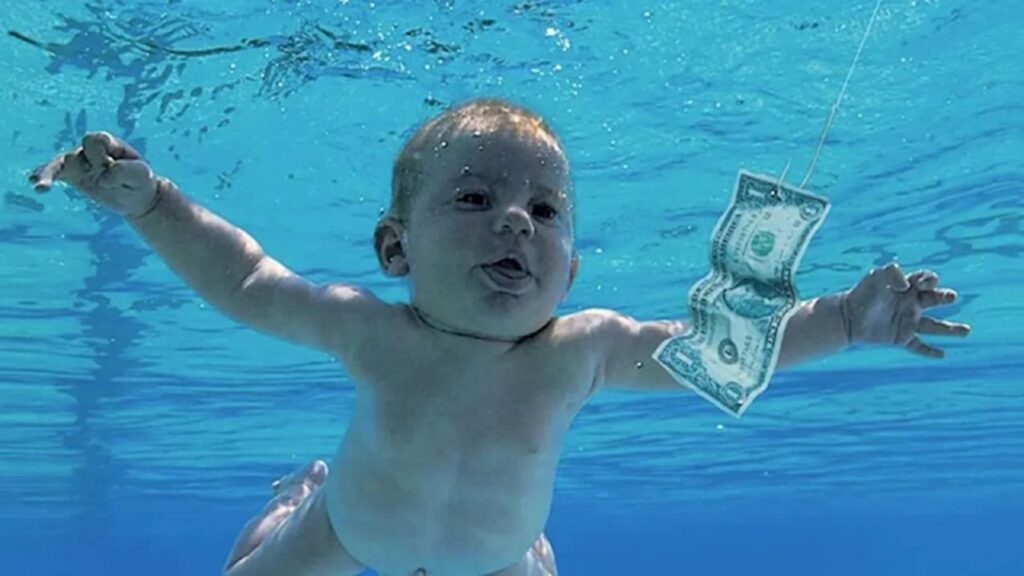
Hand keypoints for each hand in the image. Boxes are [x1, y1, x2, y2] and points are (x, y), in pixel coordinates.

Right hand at [29, 132, 160, 218]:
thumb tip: (101, 176)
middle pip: (80, 152)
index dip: (100, 154)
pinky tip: (36, 185)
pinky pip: (54, 174)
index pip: (96, 140)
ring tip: (41, 185)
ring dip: (51, 173)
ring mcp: (79, 163)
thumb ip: (124, 171)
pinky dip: (44, 178)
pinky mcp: (72, 177)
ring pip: (60, 163)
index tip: (111, 167)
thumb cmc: (140, 182)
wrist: (136, 198)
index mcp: (109, 144)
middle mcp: (91, 151)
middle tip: (106, 182)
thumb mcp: (141, 175)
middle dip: (88, 165)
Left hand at [840, 262, 970, 358]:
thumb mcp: (875, 276)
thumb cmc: (862, 293)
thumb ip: (892, 274)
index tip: (921, 283)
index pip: (927, 280)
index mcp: (908, 287)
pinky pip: (918, 346)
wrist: (846, 316)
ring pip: (935, 326)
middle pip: (936, 300)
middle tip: (951, 297)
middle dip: (946, 297)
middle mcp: (912, 304)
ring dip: (951, 329)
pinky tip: (942, 355)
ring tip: (966, 331)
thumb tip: (906, 286)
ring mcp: (908, 322)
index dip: (930, 279)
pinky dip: (929, 352)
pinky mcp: (901, 338)